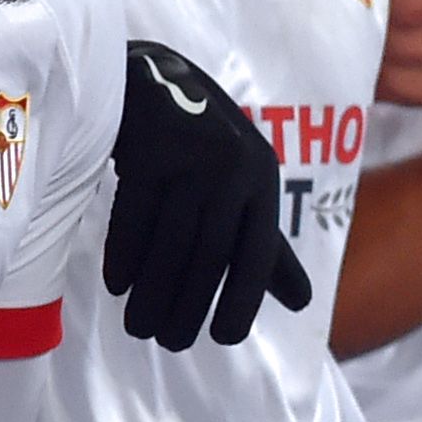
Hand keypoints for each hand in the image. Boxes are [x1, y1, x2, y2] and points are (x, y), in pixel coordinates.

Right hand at [105, 40, 314, 346]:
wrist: (151, 78)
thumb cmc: (204, 148)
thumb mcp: (245, 188)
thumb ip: (267, 245)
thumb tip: (303, 302)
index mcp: (263, 181)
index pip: (256, 253)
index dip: (243, 298)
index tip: (224, 338)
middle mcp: (234, 169)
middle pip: (209, 252)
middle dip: (188, 303)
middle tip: (169, 343)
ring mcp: (192, 155)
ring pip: (171, 238)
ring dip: (153, 291)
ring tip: (138, 327)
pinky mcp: (149, 144)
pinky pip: (135, 211)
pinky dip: (126, 252)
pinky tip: (118, 285)